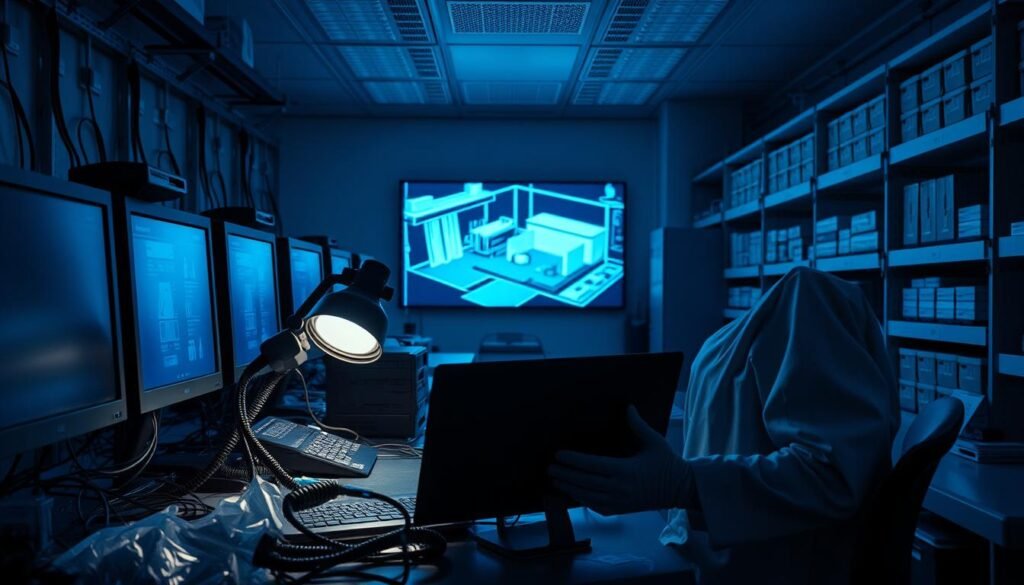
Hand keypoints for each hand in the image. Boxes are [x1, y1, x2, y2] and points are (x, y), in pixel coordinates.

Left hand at [548, 405, 694, 514]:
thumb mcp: (654, 441)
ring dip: (570, 489)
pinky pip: (597, 507)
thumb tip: (628, 406)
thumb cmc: (667, 463)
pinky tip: (574, 494)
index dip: (573, 460)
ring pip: (588, 497)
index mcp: (625, 470)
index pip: (592, 465)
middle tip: (549, 468)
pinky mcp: (622, 510)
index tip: (558, 455)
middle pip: (585, 482)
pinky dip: (583, 501)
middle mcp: (619, 488)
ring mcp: (620, 501)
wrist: (681, 489)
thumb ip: (638, 425)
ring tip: (556, 481)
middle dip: (565, 475)